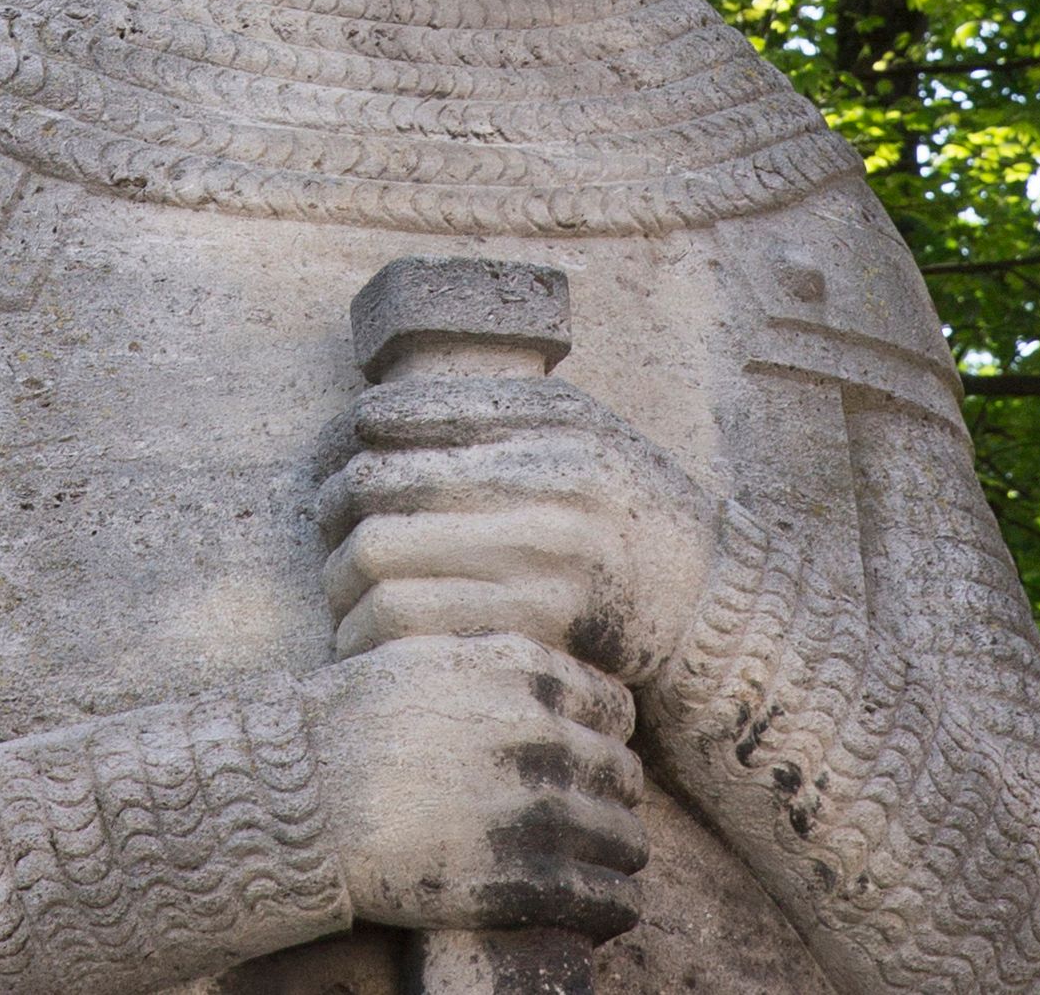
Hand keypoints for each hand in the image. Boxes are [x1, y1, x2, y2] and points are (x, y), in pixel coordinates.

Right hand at [303, 632, 648, 936]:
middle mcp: (540, 737)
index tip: (583, 759)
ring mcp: (534, 811)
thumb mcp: (428, 655)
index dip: (601, 737)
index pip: (615, 709)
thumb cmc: (351, 722)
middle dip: (609, 797)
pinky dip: (612, 906)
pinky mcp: (521, 882)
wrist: (298, 797)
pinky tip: (599, 907)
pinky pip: (608, 899)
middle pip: (625, 775)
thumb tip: (550, 681)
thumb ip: (498, 664)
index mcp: (523, 673)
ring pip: (627, 840)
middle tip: (586, 816)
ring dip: (615, 854)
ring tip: (595, 865)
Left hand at [318, 375, 716, 688]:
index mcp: (547, 418)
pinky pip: (414, 625)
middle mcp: (545, 477)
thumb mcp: (578, 428)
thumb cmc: (625, 505)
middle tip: (327, 527)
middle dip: (330, 508)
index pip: (396, 413)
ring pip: (381, 557)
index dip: (345, 437)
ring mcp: (541, 554)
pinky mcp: (535, 626)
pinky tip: (374, 630)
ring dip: (340, 577)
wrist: (712, 597)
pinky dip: (375, 630)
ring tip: (344, 585)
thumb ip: (495, 409)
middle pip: (376, 484)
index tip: (336, 459)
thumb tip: (369, 414)